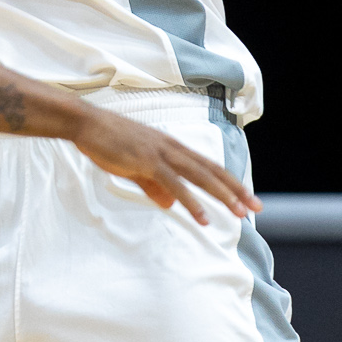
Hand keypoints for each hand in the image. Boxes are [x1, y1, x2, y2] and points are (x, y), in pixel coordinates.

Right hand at [69, 110, 261, 224]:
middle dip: (235, 190)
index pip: (207, 166)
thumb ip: (152, 186)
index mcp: (170, 147)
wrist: (85, 123)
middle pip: (211, 171)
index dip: (228, 181)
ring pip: (200, 177)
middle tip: (256, 207)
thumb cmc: (106, 142)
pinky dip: (191, 202)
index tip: (245, 197)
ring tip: (239, 214)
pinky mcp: (148, 161)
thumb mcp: (133, 167)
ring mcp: (161, 153)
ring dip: (222, 196)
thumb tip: (169, 205)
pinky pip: (175, 185)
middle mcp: (172, 148)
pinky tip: (202, 218)